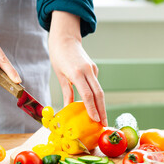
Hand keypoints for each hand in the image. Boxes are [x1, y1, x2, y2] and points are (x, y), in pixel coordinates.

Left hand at [49, 11, 106, 126]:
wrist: (65, 39)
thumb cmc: (59, 56)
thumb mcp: (60, 76)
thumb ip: (66, 92)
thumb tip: (68, 107)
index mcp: (77, 73)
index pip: (87, 95)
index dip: (92, 109)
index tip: (96, 120)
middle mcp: (88, 71)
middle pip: (99, 94)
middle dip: (102, 110)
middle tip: (104, 124)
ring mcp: (92, 69)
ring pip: (100, 90)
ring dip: (101, 105)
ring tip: (101, 118)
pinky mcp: (94, 68)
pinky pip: (96, 84)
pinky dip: (96, 96)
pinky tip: (95, 105)